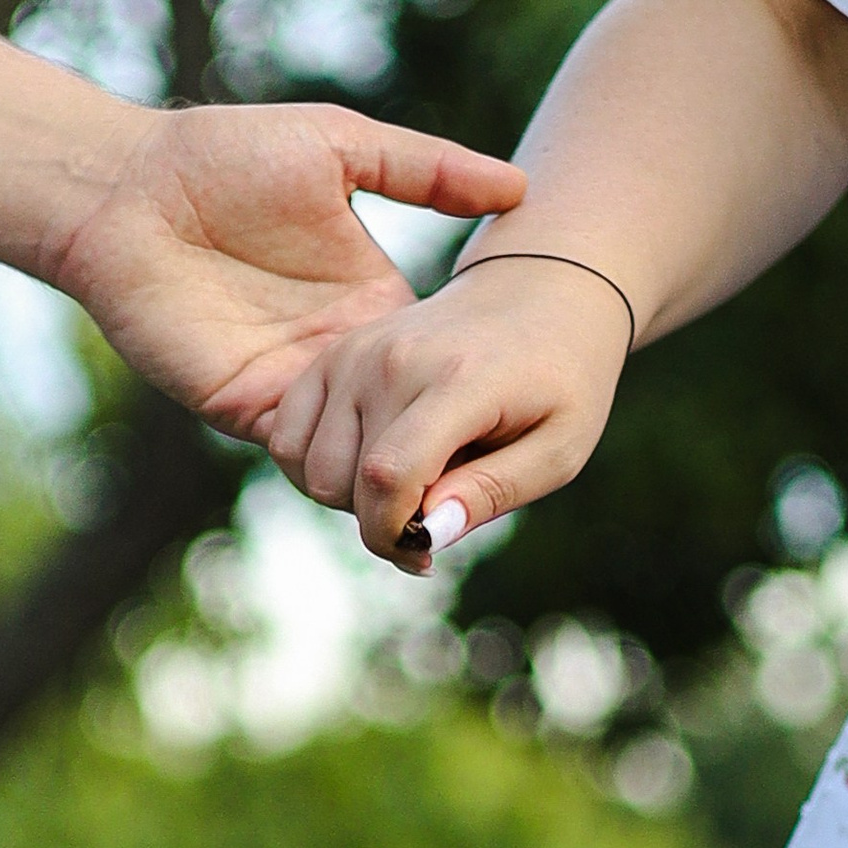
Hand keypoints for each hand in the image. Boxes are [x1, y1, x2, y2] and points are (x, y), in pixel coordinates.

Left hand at [47, 105, 524, 439]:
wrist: (131, 186)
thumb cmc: (227, 154)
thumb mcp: (342, 147)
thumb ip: (427, 170)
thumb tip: (517, 188)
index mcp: (369, 296)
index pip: (435, 360)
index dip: (474, 385)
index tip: (526, 401)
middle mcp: (337, 349)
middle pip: (403, 420)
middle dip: (442, 449)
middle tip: (492, 470)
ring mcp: (293, 383)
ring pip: (354, 451)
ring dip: (389, 473)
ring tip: (437, 488)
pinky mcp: (245, 405)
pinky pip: (298, 457)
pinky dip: (331, 473)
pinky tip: (372, 483)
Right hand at [264, 252, 631, 569]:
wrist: (539, 293)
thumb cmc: (559, 381)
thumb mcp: (558, 448)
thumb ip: (492, 493)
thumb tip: (427, 534)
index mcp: (456, 381)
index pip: (388, 476)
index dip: (392, 535)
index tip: (424, 553)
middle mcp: (393, 359)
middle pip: (341, 483)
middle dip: (377, 522)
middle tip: (428, 513)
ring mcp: (356, 352)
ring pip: (309, 469)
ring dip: (347, 497)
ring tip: (405, 482)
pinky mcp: (334, 355)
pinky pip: (288, 439)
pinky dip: (316, 468)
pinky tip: (365, 465)